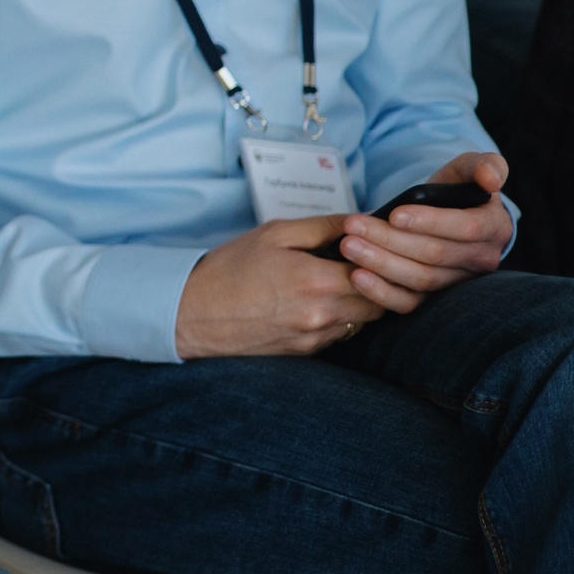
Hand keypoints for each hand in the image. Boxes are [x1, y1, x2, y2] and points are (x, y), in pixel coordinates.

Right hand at [174, 214, 390, 357]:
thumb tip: (362, 221)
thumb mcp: (274, 234)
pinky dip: (338, 317)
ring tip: (337, 282)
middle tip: (362, 265)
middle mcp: (322, 314)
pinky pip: (339, 334)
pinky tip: (317, 302)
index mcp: (316, 281)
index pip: (379, 274)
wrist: (192, 314)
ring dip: (359, 302)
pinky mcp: (306, 352)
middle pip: (380, 302)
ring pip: (362, 321)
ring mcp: (315, 337)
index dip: (381, 259)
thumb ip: (323, 226)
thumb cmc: (229, 270)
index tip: (373, 249)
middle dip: (377, 283)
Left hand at [332, 152, 512, 298]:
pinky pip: (410, 303)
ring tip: (348, 246)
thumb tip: (490, 179)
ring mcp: (458, 283)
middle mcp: (481, 260)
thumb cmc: (454, 190)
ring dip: (381, 264)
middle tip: (353, 227)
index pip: (466, 228)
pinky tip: (357, 277)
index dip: (430, 222)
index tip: (394, 214)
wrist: (443, 215)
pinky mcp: (435, 300)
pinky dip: (382, 293)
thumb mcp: (469, 169)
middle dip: (391, 240)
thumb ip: (483, 165)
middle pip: (434, 255)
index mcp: (494, 228)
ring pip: (420, 279)